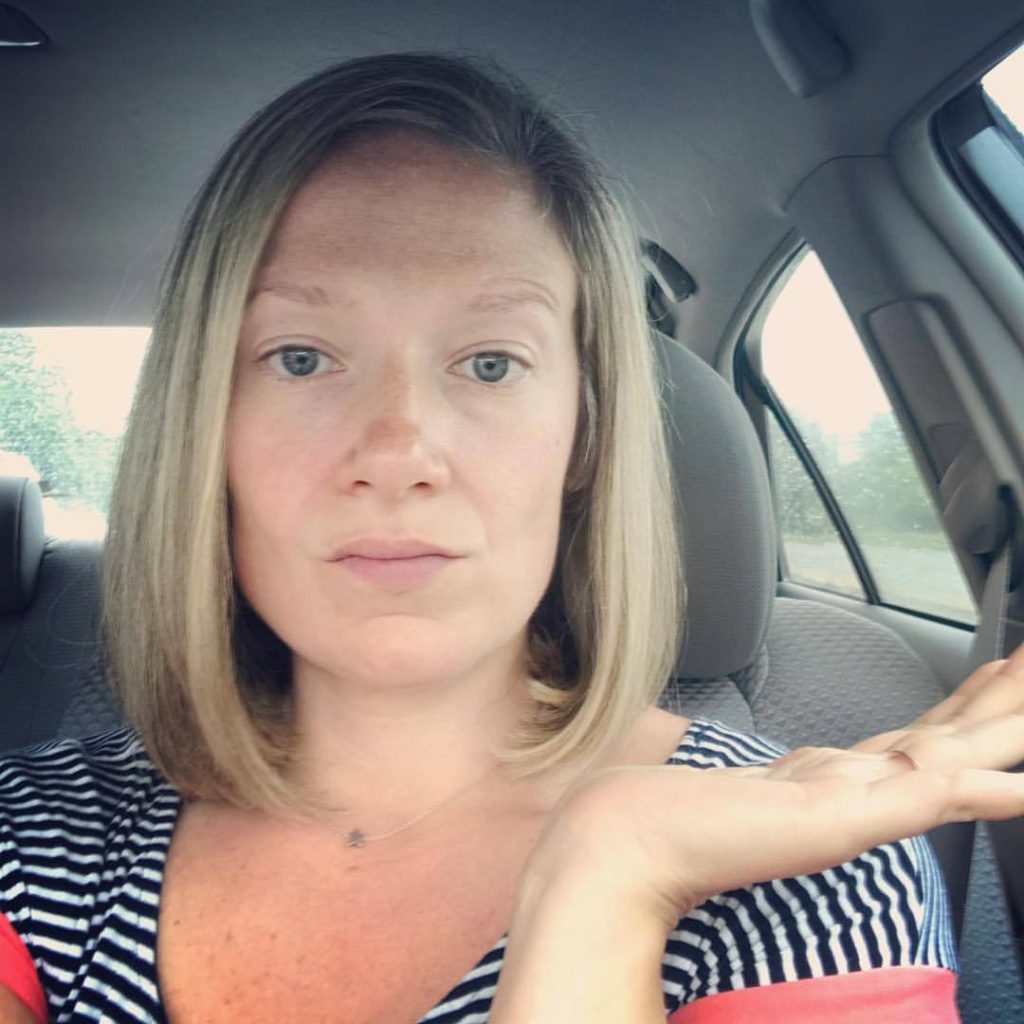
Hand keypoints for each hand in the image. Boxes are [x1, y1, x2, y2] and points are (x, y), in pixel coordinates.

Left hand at [523, 643, 1023, 932]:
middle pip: (949, 738)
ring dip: (1001, 723)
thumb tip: (821, 758)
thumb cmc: (679, 810)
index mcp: (837, 779)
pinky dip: (977, 790)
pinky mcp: (839, 821)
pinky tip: (1018, 785)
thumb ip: (805, 772)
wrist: (629, 842)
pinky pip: (923, 795)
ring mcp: (853, 806)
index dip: (968, 708)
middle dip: (1002, 705)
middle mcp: (856, 791)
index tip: (1003, 675)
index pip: (922, 736)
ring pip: (949, 755)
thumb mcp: (762, 778)